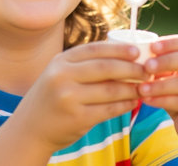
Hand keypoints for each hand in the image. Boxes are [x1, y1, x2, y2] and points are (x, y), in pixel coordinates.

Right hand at [11, 42, 146, 152]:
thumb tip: (122, 53)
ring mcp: (69, 98)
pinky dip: (124, 105)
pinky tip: (133, 102)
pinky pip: (108, 109)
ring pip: (110, 90)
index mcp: (61, 60)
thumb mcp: (60, 72)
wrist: (30, 127)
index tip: (137, 51)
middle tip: (147, 70)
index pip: (95, 49)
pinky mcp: (77, 118)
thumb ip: (84, 62)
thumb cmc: (51, 96)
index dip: (119, 49)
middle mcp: (63, 76)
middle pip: (105, 68)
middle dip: (131, 68)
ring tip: (144, 87)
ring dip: (131, 88)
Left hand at [137, 35, 177, 147]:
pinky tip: (148, 100)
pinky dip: (163, 100)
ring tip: (141, 88)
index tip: (152, 47)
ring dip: (161, 85)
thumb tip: (140, 56)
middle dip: (166, 62)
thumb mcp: (171, 74)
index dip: (170, 43)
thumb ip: (161, 64)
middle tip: (146, 66)